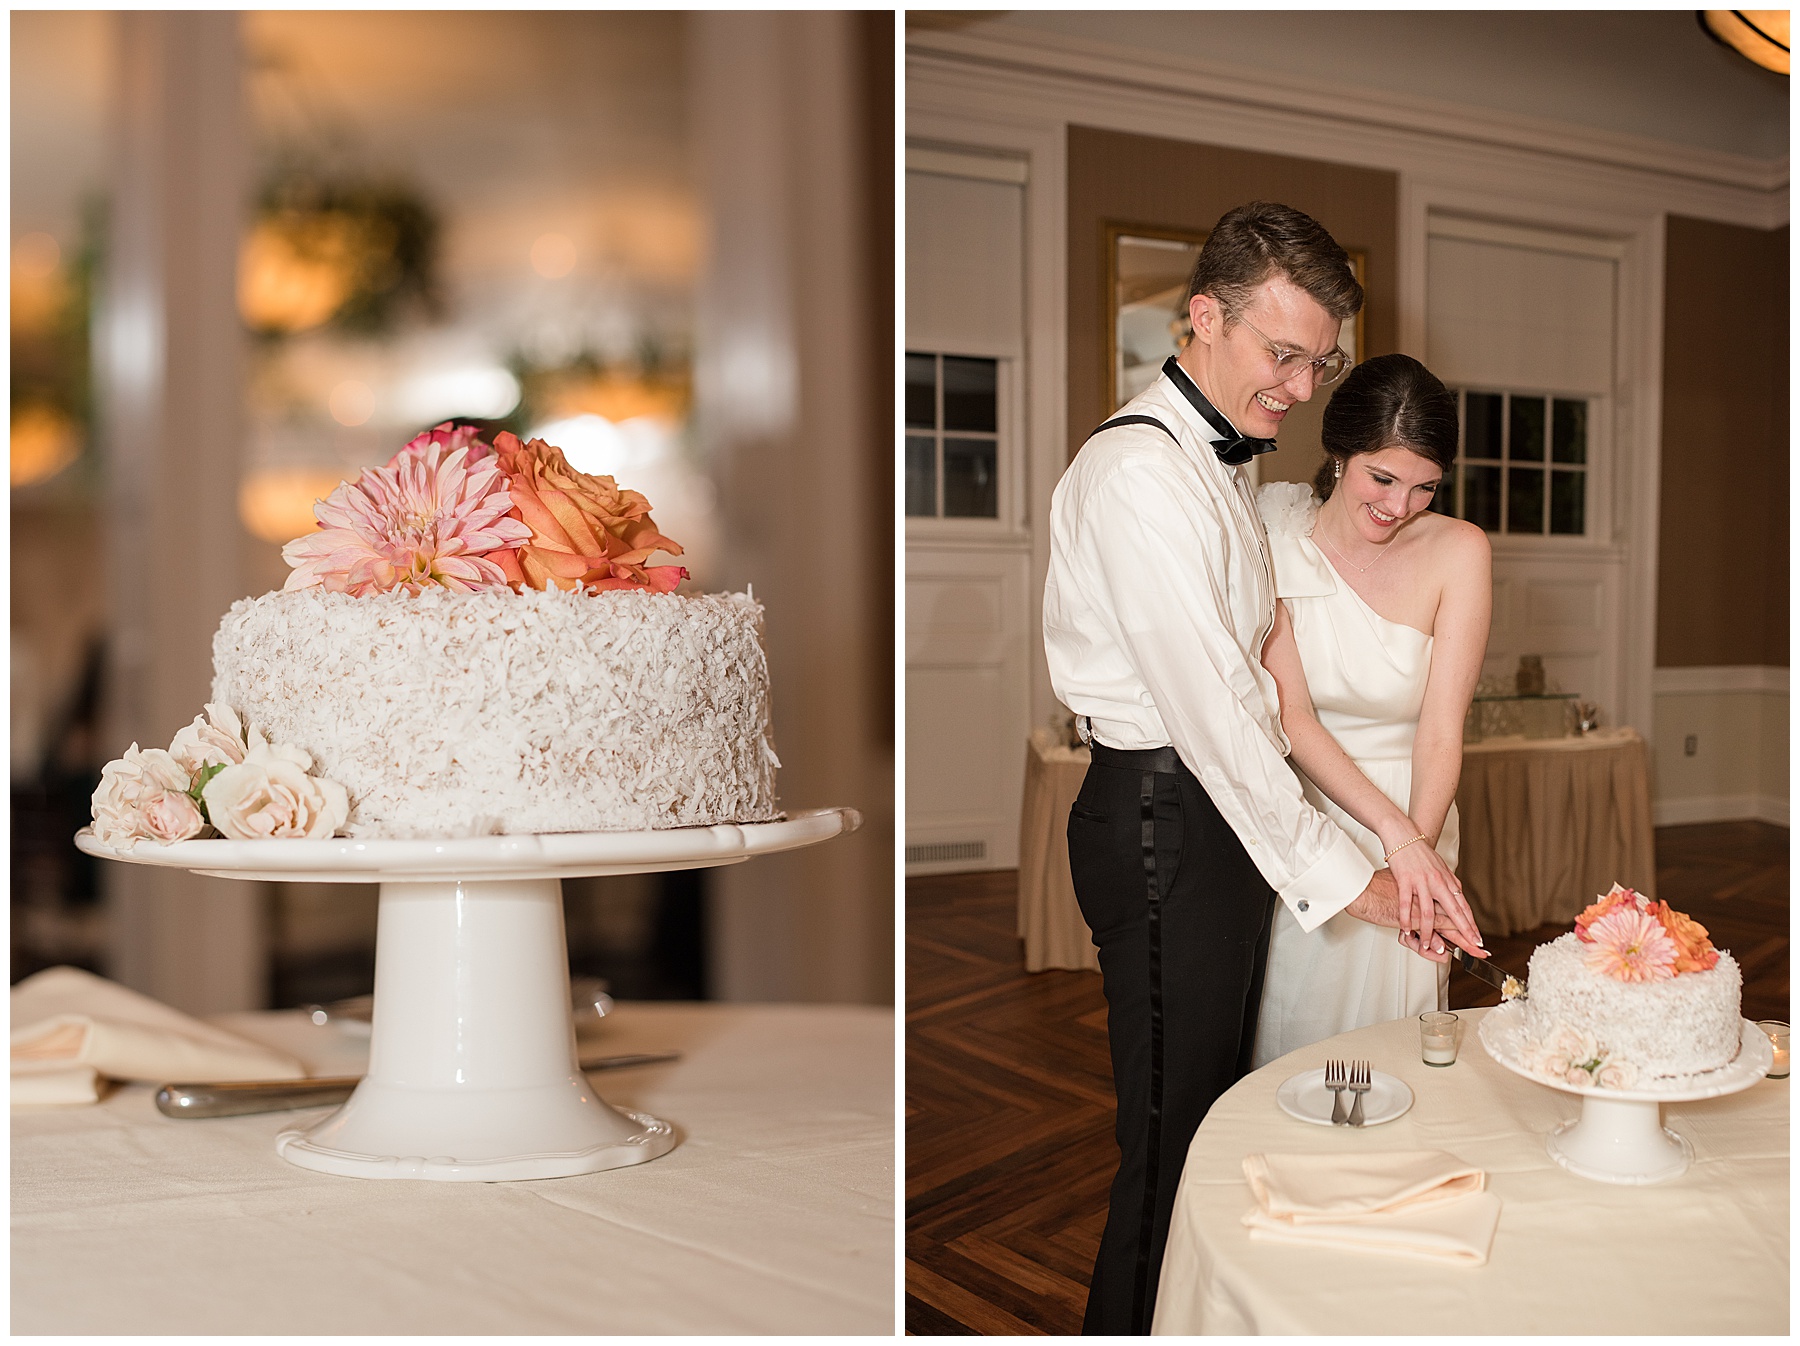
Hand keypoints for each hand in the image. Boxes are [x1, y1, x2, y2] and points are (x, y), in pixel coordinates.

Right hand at [1381, 828, 1480, 959]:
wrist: (1403, 834)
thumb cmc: (1420, 851)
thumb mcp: (1440, 866)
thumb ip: (1448, 882)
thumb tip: (1457, 893)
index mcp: (1447, 880)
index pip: (1463, 906)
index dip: (1471, 924)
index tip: (1478, 937)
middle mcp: (1437, 882)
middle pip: (1453, 911)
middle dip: (1463, 931)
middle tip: (1471, 946)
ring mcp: (1421, 881)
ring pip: (1428, 912)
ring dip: (1429, 932)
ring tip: (1429, 946)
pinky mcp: (1405, 880)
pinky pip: (1406, 903)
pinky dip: (1406, 918)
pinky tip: (1406, 929)